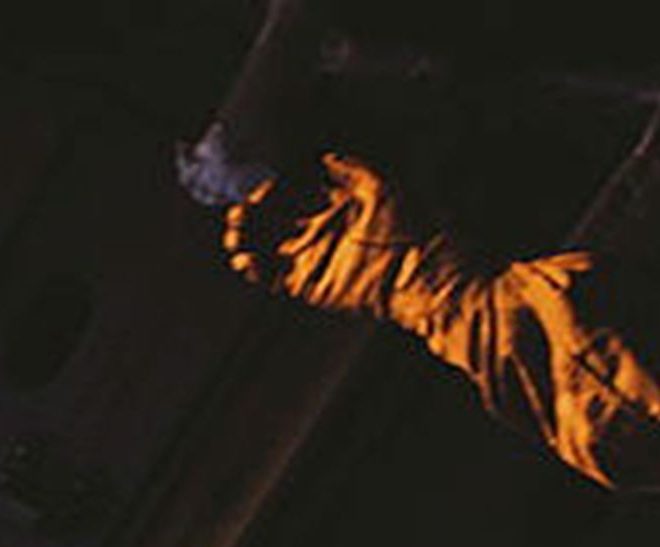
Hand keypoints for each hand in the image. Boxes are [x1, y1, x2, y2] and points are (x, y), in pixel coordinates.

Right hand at [222, 153, 451, 321]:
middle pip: (270, 215)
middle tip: (239, 208)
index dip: (272, 183)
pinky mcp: (306, 283)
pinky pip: (269, 275)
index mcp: (333, 200)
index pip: (291, 186)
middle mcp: (318, 226)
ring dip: (244, 237)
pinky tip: (245, 259)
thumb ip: (348, 164)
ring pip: (263, 244)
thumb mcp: (382, 181)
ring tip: (236, 233)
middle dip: (249, 210)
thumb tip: (317, 150)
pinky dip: (252, 267)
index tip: (260, 181)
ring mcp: (310, 255)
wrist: (423, 272)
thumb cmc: (412, 224)